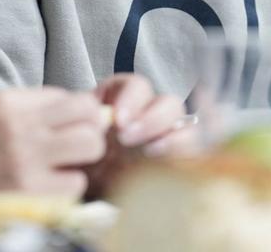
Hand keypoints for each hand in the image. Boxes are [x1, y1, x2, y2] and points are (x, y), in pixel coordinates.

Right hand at [0, 87, 107, 199]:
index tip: (75, 129)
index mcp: (9, 103)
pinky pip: (75, 184)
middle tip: (77, 150)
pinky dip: (67, 190)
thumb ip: (29, 109)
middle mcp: (18, 125)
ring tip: (63, 170)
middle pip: (89, 116)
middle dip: (90, 133)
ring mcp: (25, 158)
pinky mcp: (29, 191)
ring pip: (90, 146)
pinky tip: (47, 191)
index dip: (80, 115)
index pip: (71, 97)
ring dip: (82, 161)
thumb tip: (80, 111)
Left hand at [84, 74, 193, 197]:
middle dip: (151, 119)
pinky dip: (185, 158)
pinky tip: (168, 169)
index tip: (118, 120)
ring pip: (186, 126)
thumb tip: (97, 127)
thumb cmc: (77, 156)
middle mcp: (151, 114)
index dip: (131, 99)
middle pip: (168, 103)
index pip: (137, 85)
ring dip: (173, 138)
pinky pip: (194, 154)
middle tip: (128, 138)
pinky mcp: (177, 161)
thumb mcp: (76, 139)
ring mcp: (167, 137)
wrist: (78, 185)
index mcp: (123, 99)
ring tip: (150, 155)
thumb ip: (85, 129)